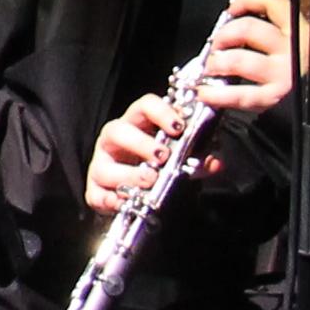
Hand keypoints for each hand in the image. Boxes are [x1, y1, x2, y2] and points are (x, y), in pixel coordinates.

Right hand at [86, 91, 199, 212]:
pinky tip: (128, 203)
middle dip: (141, 144)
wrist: (136, 193)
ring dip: (128, 175)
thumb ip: (198, 158)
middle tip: (163, 157)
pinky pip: (97, 195)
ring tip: (150, 181)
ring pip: (104, 166)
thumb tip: (215, 163)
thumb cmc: (158, 166)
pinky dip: (112, 201)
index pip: (144, 105)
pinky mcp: (94, 189)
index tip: (178, 127)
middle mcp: (114, 139)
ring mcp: (102, 164)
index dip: (160, 112)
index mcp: (137, 123)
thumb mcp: (181, 158)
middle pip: (117, 131)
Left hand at [193, 0, 300, 113]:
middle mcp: (295, 49)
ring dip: (217, 62)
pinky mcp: (276, 98)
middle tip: (216, 45)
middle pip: (248, 29)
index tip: (232, 8)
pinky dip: (217, 94)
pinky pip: (240, 94)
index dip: (247, 0)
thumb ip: (279, 31)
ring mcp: (285, 74)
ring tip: (212, 67)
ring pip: (239, 59)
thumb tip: (241, 24)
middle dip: (223, 35)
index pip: (272, 1)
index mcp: (301, 31)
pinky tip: (207, 93)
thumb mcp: (304, 46)